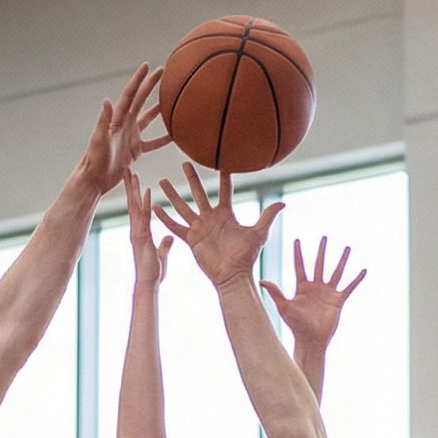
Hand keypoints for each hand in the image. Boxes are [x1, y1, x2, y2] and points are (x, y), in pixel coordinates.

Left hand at [81, 64, 169, 194]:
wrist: (95, 179)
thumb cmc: (94, 159)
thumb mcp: (99, 139)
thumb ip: (104, 120)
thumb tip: (107, 100)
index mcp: (118, 119)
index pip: (130, 94)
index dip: (138, 80)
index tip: (147, 66)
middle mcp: (125, 125)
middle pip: (141, 100)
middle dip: (151, 85)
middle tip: (164, 71)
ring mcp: (131, 137)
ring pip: (148, 119)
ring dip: (159, 109)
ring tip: (172, 100)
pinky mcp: (135, 151)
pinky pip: (152, 143)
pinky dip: (163, 140)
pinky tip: (174, 136)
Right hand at [125, 169, 171, 287]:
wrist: (148, 284)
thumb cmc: (153, 273)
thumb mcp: (161, 255)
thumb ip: (164, 245)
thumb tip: (169, 238)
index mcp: (139, 232)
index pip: (136, 209)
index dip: (133, 194)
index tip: (132, 180)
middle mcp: (136, 229)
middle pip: (131, 203)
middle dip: (129, 186)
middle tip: (126, 169)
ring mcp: (138, 232)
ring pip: (135, 206)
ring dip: (133, 188)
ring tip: (131, 172)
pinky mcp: (143, 236)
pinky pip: (144, 216)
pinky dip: (145, 202)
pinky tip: (146, 189)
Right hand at [154, 165, 282, 287]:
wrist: (233, 275)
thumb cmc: (246, 256)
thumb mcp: (259, 233)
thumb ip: (267, 216)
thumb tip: (282, 203)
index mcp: (225, 214)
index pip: (224, 190)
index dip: (223, 177)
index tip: (221, 162)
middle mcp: (210, 218)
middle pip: (198, 193)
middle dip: (192, 178)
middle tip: (185, 162)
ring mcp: (199, 228)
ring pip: (183, 207)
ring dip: (173, 194)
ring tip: (163, 181)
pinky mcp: (191, 239)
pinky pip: (175, 227)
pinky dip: (165, 218)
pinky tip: (155, 208)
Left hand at [261, 237, 364, 352]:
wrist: (310, 339)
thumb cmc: (295, 325)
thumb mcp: (284, 307)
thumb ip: (275, 292)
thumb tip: (261, 281)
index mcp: (302, 287)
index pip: (300, 266)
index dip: (298, 253)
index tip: (297, 240)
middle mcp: (315, 288)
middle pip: (319, 264)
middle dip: (321, 251)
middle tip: (324, 237)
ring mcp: (327, 293)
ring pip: (336, 272)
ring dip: (342, 260)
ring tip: (347, 248)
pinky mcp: (338, 300)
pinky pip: (349, 287)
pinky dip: (356, 279)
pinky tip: (363, 270)